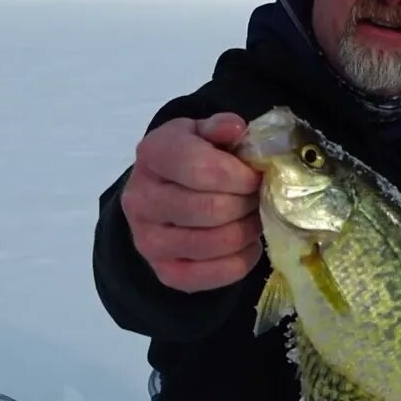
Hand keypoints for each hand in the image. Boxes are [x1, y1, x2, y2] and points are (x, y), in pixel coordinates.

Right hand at [122, 113, 262, 292]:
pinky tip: (244, 242)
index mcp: (152, 155)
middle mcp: (141, 200)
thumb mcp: (201, 134)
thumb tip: (236, 128)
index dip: (242, 175)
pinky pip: (220, 273)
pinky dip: (244, 258)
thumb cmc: (189, 159)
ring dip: (248, 230)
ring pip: (219, 242)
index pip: (203, 169)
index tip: (257, 175)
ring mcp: (149, 242)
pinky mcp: (167, 273)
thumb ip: (219, 127)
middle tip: (259, 197)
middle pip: (212, 209)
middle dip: (248, 203)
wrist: (160, 196)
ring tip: (253, 216)